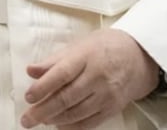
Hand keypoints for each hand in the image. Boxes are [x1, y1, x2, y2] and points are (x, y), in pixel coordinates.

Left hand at [21, 28, 157, 128]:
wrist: (139, 56)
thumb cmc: (103, 48)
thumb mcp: (78, 46)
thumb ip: (53, 61)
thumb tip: (31, 71)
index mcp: (86, 56)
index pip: (62, 74)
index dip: (43, 87)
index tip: (28, 96)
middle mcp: (98, 77)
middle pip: (68, 97)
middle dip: (44, 110)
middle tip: (27, 119)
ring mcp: (107, 94)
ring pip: (78, 112)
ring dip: (56, 119)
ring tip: (41, 120)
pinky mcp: (114, 108)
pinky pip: (91, 122)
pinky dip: (74, 126)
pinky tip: (60, 126)